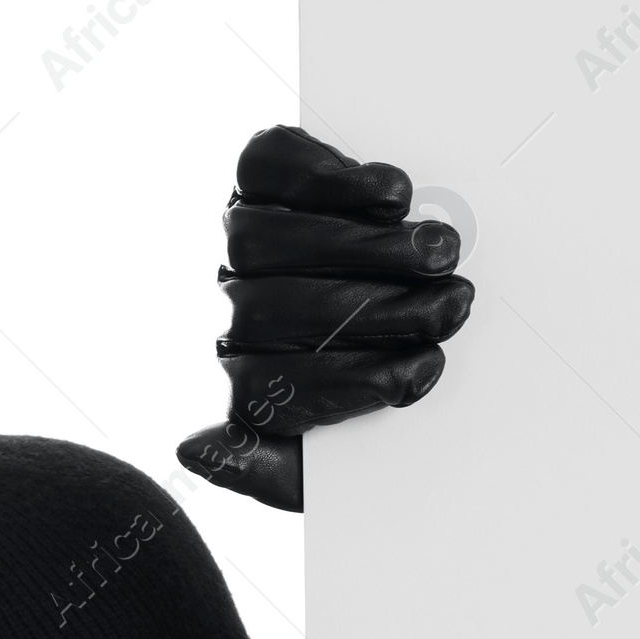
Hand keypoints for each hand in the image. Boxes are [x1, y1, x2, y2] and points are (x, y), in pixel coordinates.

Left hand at [177, 125, 474, 512]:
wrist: (350, 341)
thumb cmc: (346, 404)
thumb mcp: (311, 468)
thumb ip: (263, 472)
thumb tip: (191, 450)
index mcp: (239, 386)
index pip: (267, 389)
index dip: (352, 381)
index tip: (419, 373)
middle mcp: (229, 313)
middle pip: (276, 309)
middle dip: (377, 308)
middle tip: (448, 305)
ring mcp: (236, 243)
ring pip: (268, 240)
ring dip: (367, 243)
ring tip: (437, 252)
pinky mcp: (253, 179)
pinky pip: (268, 167)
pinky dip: (330, 175)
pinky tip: (390, 194)